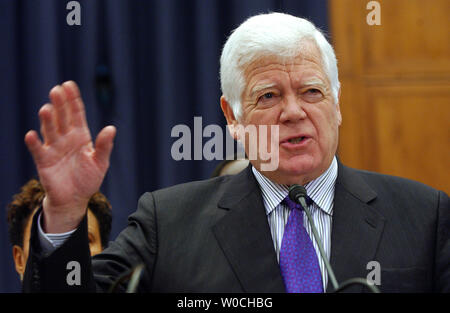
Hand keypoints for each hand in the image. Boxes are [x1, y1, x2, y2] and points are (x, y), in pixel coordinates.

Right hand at [24, 81, 115, 232]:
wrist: (74, 199)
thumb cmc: (88, 179)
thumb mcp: (100, 162)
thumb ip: (104, 146)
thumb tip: (111, 128)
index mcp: (81, 136)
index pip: (77, 114)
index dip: (73, 100)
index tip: (69, 85)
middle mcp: (66, 138)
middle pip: (62, 118)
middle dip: (60, 104)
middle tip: (57, 90)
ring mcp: (54, 148)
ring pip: (50, 130)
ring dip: (47, 120)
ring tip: (46, 108)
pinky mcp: (44, 161)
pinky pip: (38, 150)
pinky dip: (34, 142)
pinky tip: (32, 135)